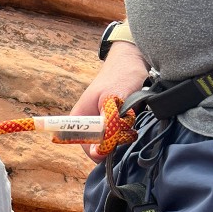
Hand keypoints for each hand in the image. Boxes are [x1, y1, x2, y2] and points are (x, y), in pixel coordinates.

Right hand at [72, 41, 149, 162]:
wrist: (133, 59)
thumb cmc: (121, 76)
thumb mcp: (113, 101)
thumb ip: (106, 127)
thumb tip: (99, 152)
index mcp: (79, 120)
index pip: (88, 149)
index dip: (103, 151)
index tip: (118, 140)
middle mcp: (86, 124)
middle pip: (100, 147)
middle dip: (116, 141)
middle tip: (128, 126)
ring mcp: (98, 123)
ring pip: (111, 142)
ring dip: (124, 135)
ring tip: (131, 119)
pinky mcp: (110, 122)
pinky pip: (117, 135)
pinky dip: (127, 130)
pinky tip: (133, 120)